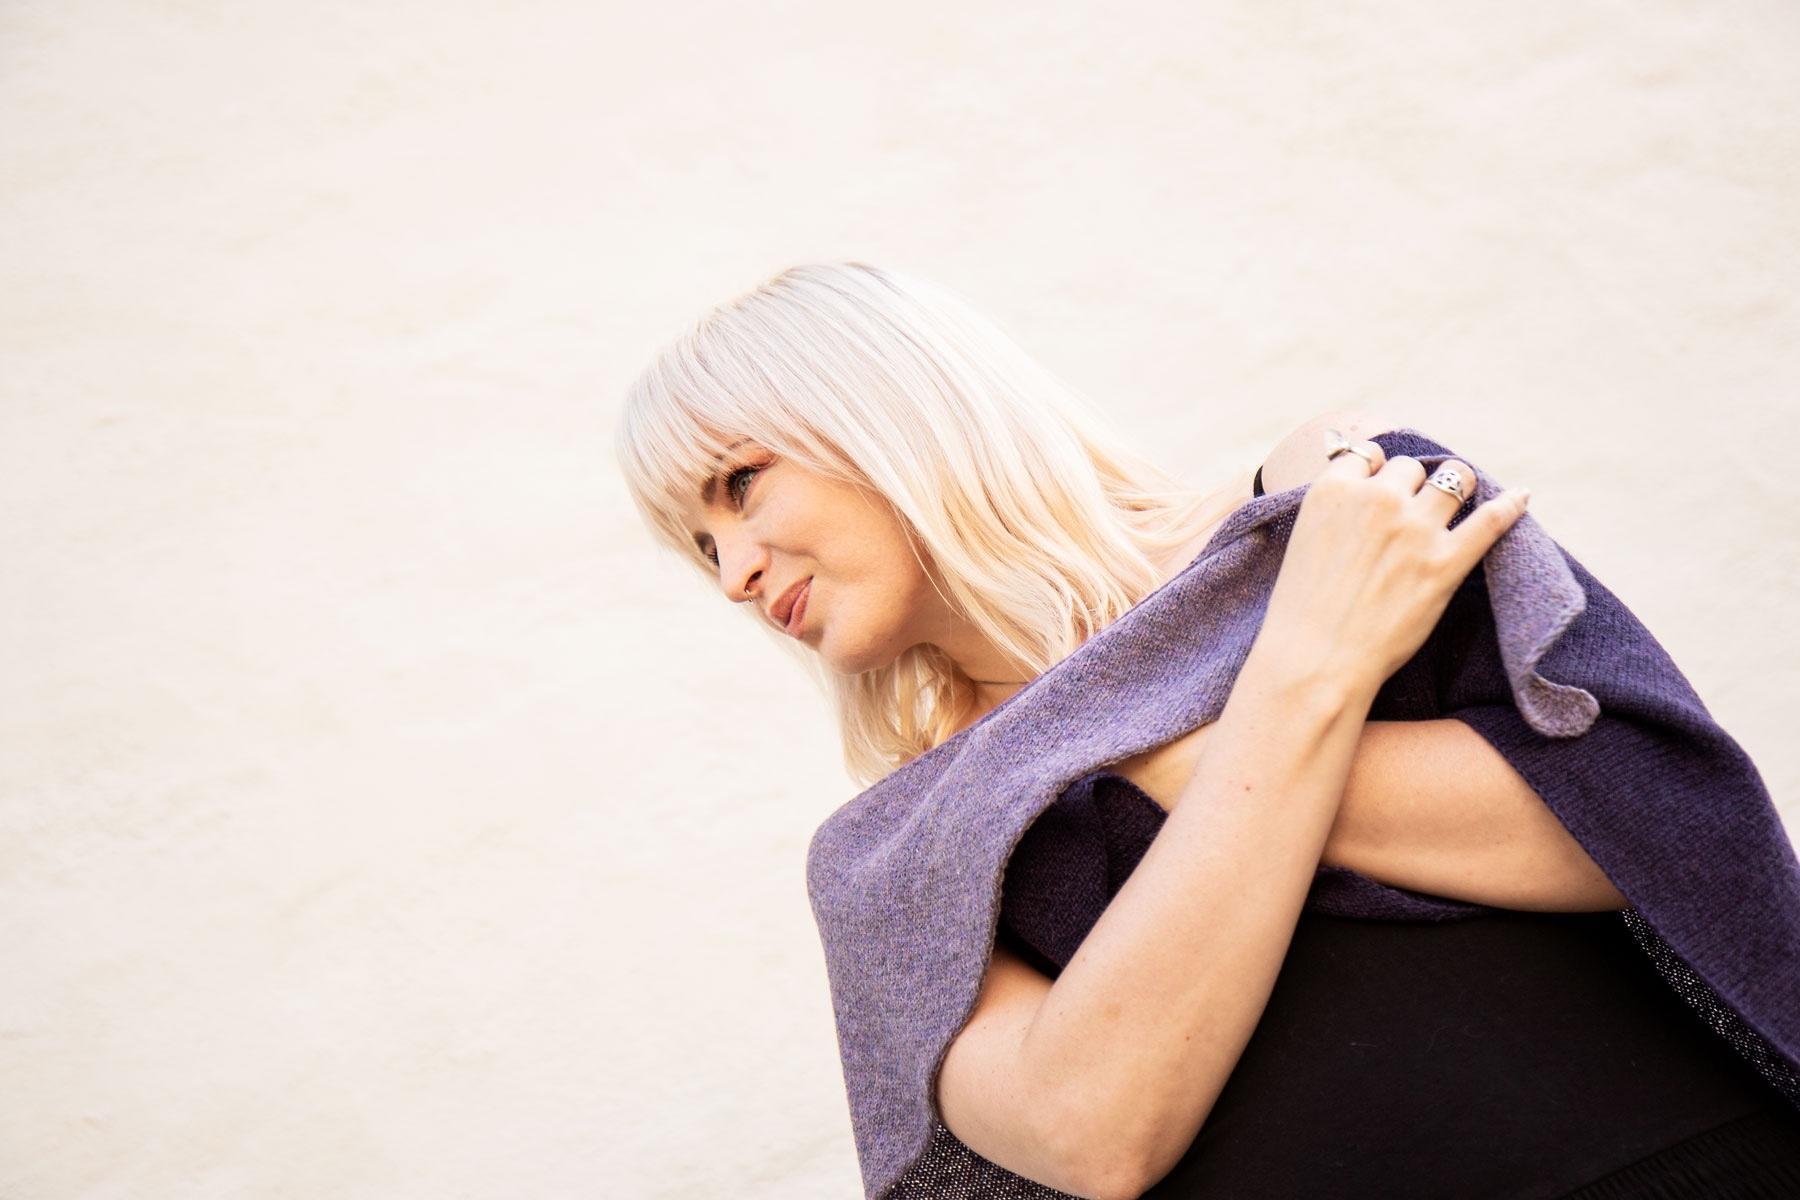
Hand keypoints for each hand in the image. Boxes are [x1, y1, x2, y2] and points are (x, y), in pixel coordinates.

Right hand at [1256, 434, 1529, 700]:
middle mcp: (1377, 500)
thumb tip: (1351, 485)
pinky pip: (1491, 520)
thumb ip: (1331, 509)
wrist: (1315, 661)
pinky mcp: (1446, 563)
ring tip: (1458, 499)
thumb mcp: (1300, 539)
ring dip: (1455, 486)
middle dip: (1411, 486)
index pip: (1368, 455)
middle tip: (1408, 513)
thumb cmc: (1301, 611)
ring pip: (1453, 478)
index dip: (1376, 472)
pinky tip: (1522, 497)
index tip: (1380, 487)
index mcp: (1334, 491)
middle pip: (1410, 468)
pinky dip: (1511, 505)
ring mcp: (1415, 529)